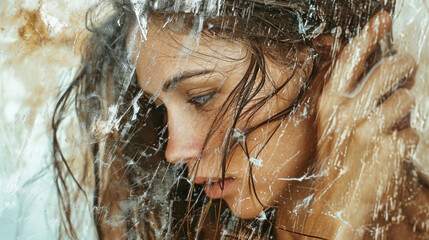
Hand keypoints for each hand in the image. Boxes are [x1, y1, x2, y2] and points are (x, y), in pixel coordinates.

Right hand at [304, 11, 418, 238]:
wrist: (333, 202)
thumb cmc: (333, 162)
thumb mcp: (331, 126)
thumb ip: (349, 98)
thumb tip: (382, 74)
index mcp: (328, 103)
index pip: (349, 59)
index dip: (368, 35)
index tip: (383, 18)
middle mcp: (347, 110)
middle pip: (389, 69)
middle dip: (405, 65)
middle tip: (410, 66)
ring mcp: (368, 127)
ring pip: (406, 100)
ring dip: (405, 112)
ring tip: (391, 126)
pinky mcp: (388, 146)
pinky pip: (413, 132)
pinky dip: (408, 140)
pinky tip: (392, 150)